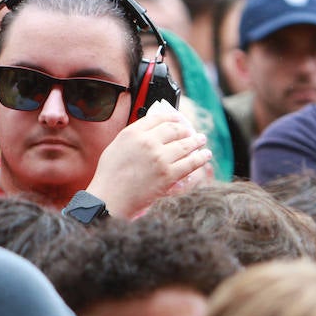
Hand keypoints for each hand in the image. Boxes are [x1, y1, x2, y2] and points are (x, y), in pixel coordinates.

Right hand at [86, 100, 210, 216]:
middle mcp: (148, 142)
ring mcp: (160, 158)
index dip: (172, 117)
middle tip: (191, 131)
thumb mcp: (117, 146)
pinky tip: (206, 155)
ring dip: (197, 141)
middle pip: (175, 130)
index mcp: (133, 133)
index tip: (178, 119)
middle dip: (186, 129)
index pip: (159, 118)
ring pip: (186, 144)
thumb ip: (134, 135)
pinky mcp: (169, 175)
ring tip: (201, 139)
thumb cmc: (110, 175)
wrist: (110, 198)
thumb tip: (152, 131)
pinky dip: (201, 158)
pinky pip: (190, 163)